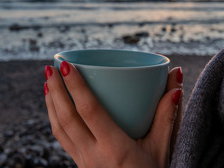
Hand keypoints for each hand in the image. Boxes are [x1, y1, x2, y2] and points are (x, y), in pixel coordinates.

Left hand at [44, 62, 182, 167]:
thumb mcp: (162, 148)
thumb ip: (167, 113)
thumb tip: (175, 78)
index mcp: (115, 148)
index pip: (89, 111)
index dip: (76, 86)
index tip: (67, 65)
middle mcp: (93, 155)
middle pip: (66, 118)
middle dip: (56, 90)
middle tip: (49, 67)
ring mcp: (83, 162)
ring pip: (59, 129)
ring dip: (51, 104)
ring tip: (48, 83)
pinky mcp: (80, 164)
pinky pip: (61, 139)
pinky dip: (54, 119)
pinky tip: (55, 107)